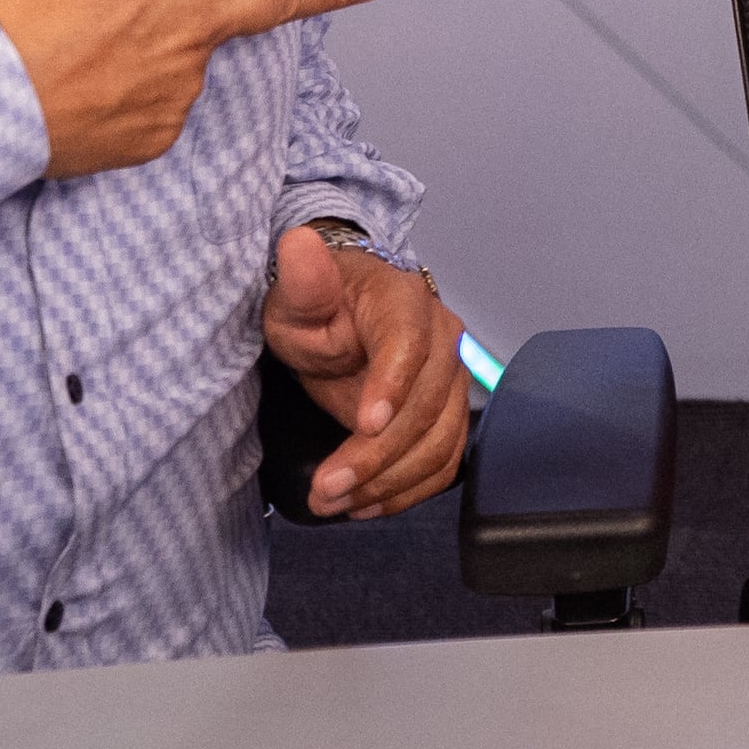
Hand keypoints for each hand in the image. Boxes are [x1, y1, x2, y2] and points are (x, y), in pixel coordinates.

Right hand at [0, 0, 378, 177]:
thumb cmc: (7, 9)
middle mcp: (189, 28)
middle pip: (274, 2)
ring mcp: (179, 85)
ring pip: (191, 57)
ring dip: (166, 49)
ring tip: (90, 49)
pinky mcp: (157, 133)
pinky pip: (159, 106)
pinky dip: (137, 94)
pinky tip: (89, 89)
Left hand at [262, 224, 471, 519]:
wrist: (345, 316)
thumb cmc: (319, 305)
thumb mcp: (296, 295)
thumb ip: (302, 280)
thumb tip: (299, 244)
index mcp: (403, 300)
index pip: (409, 343)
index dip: (393, 386)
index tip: (363, 424)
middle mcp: (442, 338)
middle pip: (425, 405)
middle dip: (376, 456)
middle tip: (324, 490)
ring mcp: (452, 378)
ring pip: (439, 441)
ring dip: (389, 482)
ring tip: (334, 503)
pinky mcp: (449, 413)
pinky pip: (444, 460)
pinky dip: (409, 490)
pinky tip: (368, 504)